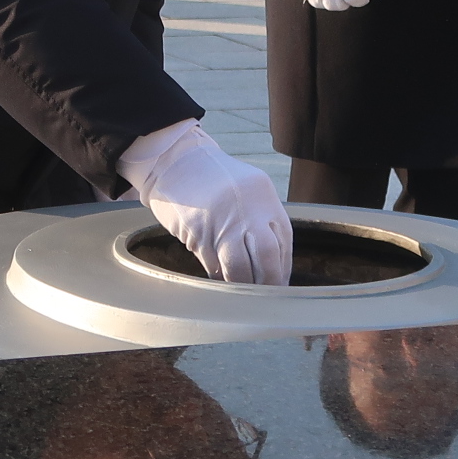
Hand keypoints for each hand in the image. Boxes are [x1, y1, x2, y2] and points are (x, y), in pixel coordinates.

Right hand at [118, 120, 291, 284]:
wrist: (175, 162)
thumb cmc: (213, 179)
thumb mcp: (248, 190)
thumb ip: (262, 220)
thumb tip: (273, 263)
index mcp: (265, 198)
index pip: (283, 245)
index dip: (281, 271)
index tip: (277, 285)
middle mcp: (247, 210)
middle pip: (267, 259)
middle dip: (267, 283)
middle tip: (264, 296)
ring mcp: (221, 221)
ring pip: (239, 267)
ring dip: (241, 285)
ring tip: (241, 291)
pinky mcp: (197, 232)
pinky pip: (212, 264)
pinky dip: (218, 275)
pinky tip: (219, 275)